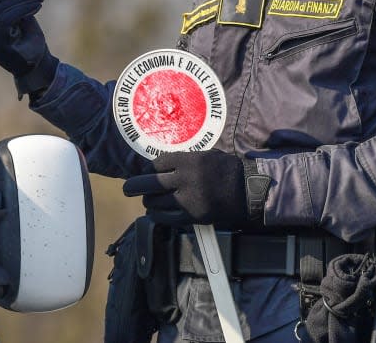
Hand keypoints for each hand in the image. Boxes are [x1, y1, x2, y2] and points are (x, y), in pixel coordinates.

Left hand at [122, 150, 264, 227]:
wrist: (248, 190)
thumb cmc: (225, 169)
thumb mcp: (205, 156)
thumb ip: (183, 160)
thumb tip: (158, 166)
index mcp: (189, 161)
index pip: (157, 164)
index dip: (149, 169)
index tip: (147, 172)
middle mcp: (186, 180)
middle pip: (150, 183)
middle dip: (134, 186)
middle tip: (127, 188)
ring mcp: (189, 200)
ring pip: (155, 202)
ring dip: (148, 201)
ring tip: (149, 200)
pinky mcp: (193, 217)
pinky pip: (166, 218)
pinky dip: (157, 215)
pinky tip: (156, 212)